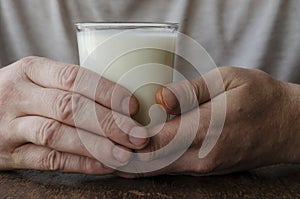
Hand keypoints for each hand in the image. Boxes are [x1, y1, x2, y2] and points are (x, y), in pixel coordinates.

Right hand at [0, 56, 147, 173]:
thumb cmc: (21, 94)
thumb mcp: (38, 79)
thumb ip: (71, 87)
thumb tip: (121, 103)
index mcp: (31, 70)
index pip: (74, 77)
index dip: (106, 92)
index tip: (132, 106)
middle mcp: (19, 95)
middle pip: (69, 107)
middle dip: (108, 122)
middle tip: (137, 135)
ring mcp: (11, 126)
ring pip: (58, 135)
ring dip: (96, 146)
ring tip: (125, 154)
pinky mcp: (9, 154)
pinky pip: (48, 160)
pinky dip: (79, 163)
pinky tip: (103, 165)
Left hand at [118, 66, 299, 177]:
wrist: (288, 126)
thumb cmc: (260, 98)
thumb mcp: (228, 80)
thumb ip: (190, 91)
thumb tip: (159, 99)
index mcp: (205, 131)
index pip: (152, 140)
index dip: (125, 137)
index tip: (104, 129)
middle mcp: (201, 157)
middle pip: (149, 162)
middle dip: (120, 156)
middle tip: (97, 146)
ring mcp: (204, 168)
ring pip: (156, 171)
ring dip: (131, 163)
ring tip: (108, 152)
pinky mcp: (206, 170)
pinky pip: (170, 170)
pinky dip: (148, 165)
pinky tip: (136, 156)